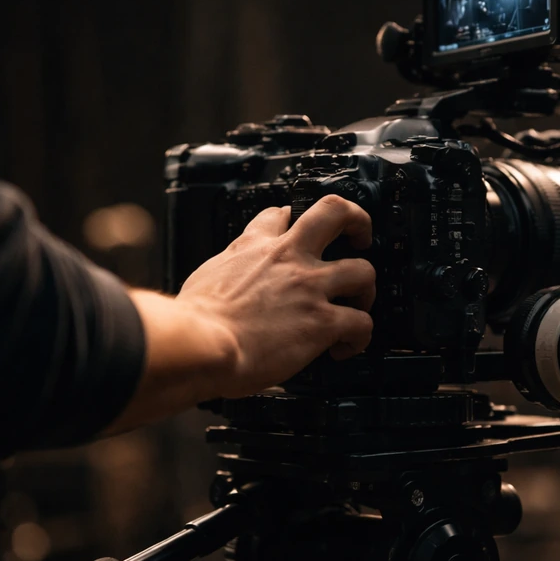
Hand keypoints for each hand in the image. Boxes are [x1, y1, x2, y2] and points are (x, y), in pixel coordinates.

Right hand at [177, 195, 375, 396]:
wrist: (200, 344)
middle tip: (361, 238)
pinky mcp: (322, 321)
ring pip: (363, 271)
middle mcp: (287, 258)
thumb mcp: (205, 276)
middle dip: (358, 221)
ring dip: (365, 290)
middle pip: (336, 212)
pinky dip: (359, 337)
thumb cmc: (194, 320)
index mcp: (254, 246)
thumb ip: (227, 270)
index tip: (300, 230)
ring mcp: (309, 287)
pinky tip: (345, 348)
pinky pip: (361, 323)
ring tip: (357, 306)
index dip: (294, 219)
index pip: (280, 214)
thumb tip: (224, 279)